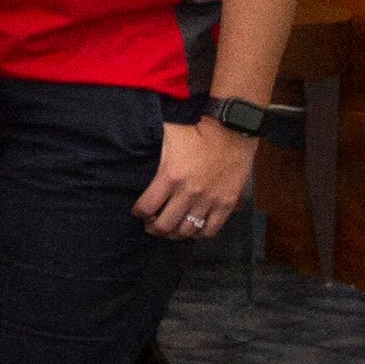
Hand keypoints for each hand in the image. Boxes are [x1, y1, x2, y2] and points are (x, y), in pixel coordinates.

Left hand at [138, 117, 256, 238]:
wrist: (233, 130)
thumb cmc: (197, 129)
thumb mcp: (166, 134)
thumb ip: (151, 147)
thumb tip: (131, 148)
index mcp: (170, 176)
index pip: (146, 207)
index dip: (139, 213)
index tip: (139, 212)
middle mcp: (189, 192)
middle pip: (164, 225)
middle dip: (153, 228)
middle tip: (151, 225)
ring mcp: (209, 200)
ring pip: (186, 230)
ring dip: (174, 233)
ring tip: (170, 229)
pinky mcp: (227, 204)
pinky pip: (210, 230)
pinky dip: (198, 234)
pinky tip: (192, 229)